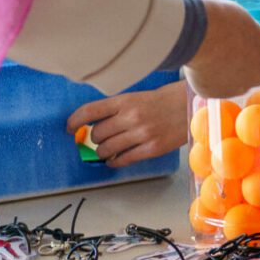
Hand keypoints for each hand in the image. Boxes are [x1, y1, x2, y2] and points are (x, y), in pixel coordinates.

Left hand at [65, 83, 187, 166]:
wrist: (190, 105)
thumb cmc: (163, 100)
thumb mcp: (137, 97)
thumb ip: (116, 109)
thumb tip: (93, 125)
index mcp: (125, 101)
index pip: (90, 111)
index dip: (74, 121)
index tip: (69, 128)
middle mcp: (132, 117)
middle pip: (97, 134)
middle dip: (94, 139)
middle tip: (98, 139)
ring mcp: (142, 134)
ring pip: (107, 150)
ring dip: (101, 152)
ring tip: (105, 151)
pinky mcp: (152, 149)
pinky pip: (123, 160)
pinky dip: (114, 162)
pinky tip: (114, 159)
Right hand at [182, 0, 259, 99]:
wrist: (200, 35)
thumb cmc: (225, 20)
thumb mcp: (246, 22)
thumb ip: (250, 36)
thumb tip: (243, 37)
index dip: (255, 50)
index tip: (243, 43)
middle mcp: (259, 76)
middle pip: (253, 73)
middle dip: (242, 65)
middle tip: (226, 50)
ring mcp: (238, 88)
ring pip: (232, 82)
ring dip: (224, 73)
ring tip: (210, 55)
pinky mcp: (215, 94)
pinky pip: (212, 86)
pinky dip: (206, 78)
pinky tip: (200, 64)